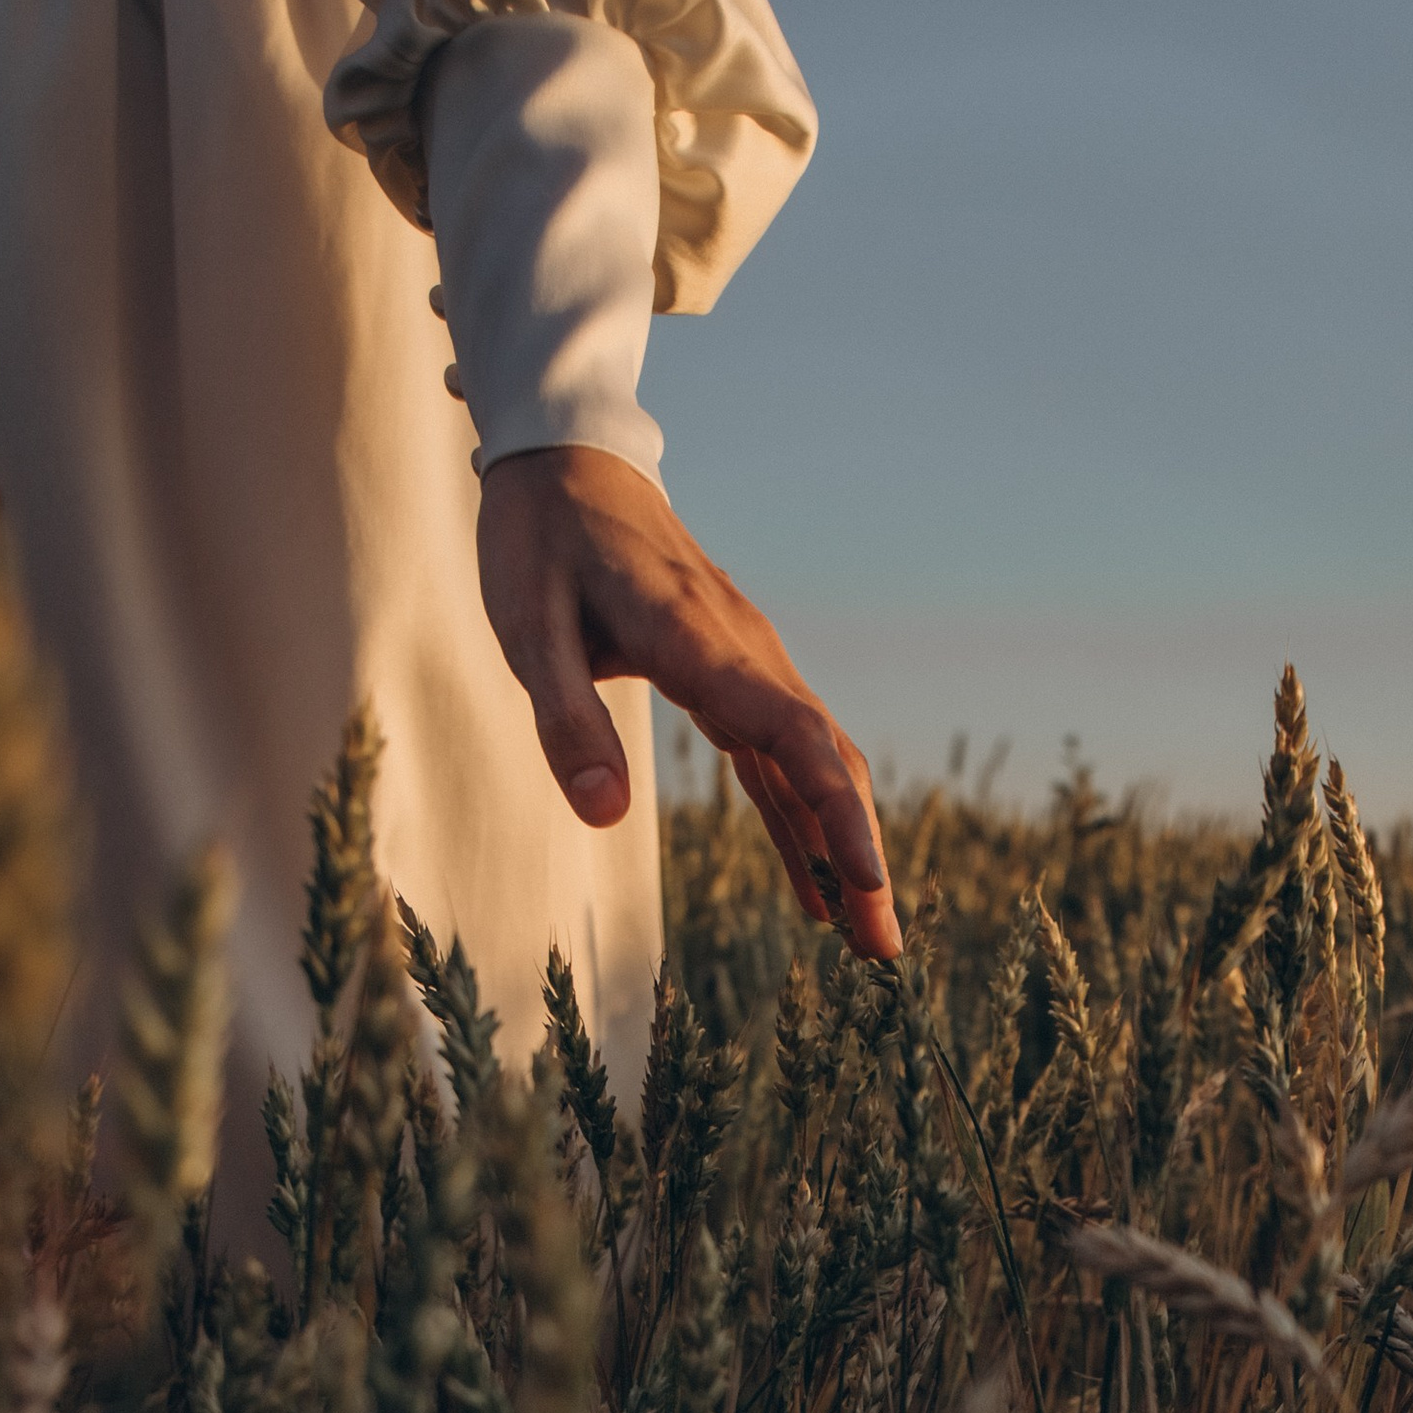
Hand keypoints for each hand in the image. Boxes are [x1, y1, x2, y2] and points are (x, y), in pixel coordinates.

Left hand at [476, 444, 899, 962]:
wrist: (567, 460)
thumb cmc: (540, 541)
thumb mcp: (527, 630)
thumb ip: (566, 721)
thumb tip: (603, 816)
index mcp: (699, 640)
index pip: (794, 736)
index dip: (836, 814)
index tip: (866, 885)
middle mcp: (745, 652)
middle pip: (826, 763)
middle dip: (859, 858)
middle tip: (885, 952)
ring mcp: (748, 663)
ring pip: (815, 765)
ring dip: (842, 851)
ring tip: (867, 941)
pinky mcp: (733, 675)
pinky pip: (782, 758)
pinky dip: (804, 823)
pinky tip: (816, 888)